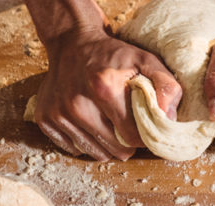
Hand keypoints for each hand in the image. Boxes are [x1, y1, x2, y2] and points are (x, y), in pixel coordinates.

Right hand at [35, 29, 181, 160]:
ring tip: (109, 124)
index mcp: (104, 88)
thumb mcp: (146, 60)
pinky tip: (90, 123)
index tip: (144, 128)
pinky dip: (85, 142)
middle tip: (127, 126)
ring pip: (94, 153)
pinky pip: (72, 148)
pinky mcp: (45, 118)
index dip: (142, 137)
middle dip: (125, 143)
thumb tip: (169, 118)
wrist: (72, 42)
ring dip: (106, 145)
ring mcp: (58, 113)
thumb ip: (166, 86)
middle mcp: (77, 103)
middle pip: (113, 149)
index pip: (131, 137)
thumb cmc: (113, 55)